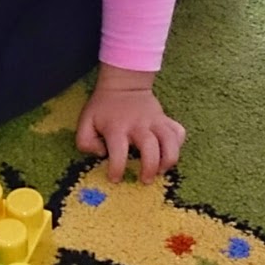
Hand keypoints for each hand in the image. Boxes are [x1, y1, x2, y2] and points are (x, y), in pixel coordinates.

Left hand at [76, 64, 185, 183]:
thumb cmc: (103, 108)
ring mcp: (155, 121)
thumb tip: (101, 154)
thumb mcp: (86, 121)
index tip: (114, 178)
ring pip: (170, 141)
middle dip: (149, 167)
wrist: (123, 84)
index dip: (117, 168)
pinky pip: (179, 132)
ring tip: (160, 170)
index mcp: (116, 127)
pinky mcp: (166, 119)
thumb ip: (85, 141)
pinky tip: (168, 152)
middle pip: (150, 147)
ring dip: (168, 159)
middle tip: (144, 180)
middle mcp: (138, 125)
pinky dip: (178, 145)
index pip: (118, 152)